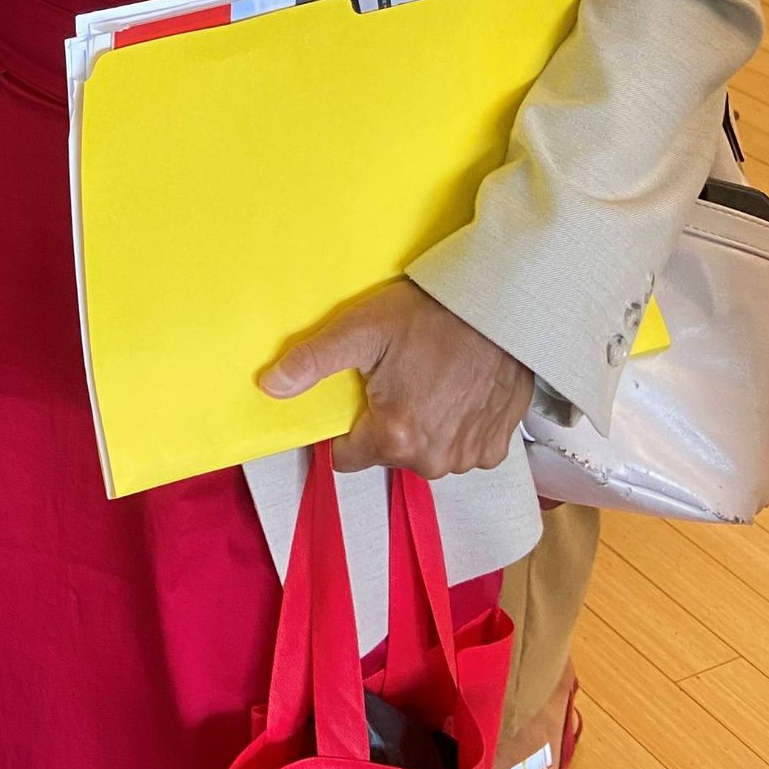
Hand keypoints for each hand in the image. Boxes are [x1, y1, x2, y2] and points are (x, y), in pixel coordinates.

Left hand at [260, 279, 533, 478]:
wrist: (500, 308)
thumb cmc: (428, 315)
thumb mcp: (361, 329)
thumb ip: (312, 362)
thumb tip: (268, 386)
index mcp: (395, 437)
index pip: (348, 458)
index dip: (348, 428)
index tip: (362, 396)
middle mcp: (433, 459)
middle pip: (389, 455)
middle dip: (389, 425)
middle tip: (401, 378)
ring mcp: (468, 457)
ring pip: (426, 454)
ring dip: (424, 428)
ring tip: (432, 382)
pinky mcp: (497, 448)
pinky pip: (462, 450)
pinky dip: (458, 428)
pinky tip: (459, 393)